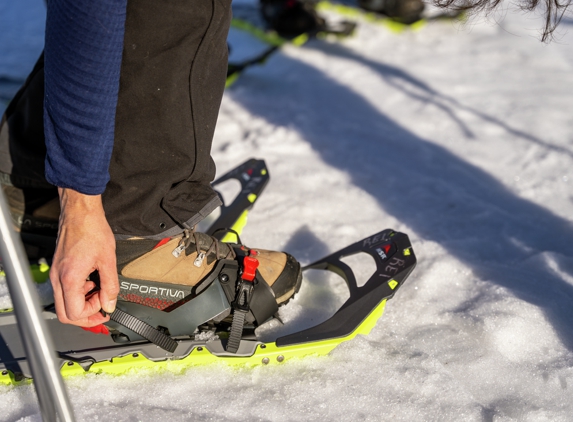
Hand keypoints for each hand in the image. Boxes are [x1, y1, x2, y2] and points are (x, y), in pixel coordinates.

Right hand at [50, 188, 118, 326]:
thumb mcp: (108, 260)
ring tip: (99, 289)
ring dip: (82, 302)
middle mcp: (58, 278)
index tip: (105, 307)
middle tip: (102, 308)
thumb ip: (110, 286)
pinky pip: (64, 290)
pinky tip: (92, 281)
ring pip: (63, 302)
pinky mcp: (58, 268)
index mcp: (70, 278)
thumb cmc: (92, 230)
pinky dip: (78, 292)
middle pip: (64, 313)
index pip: (73, 313)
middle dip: (84, 315)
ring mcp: (55, 273)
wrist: (81, 212)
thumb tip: (110, 304)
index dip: (91, 315)